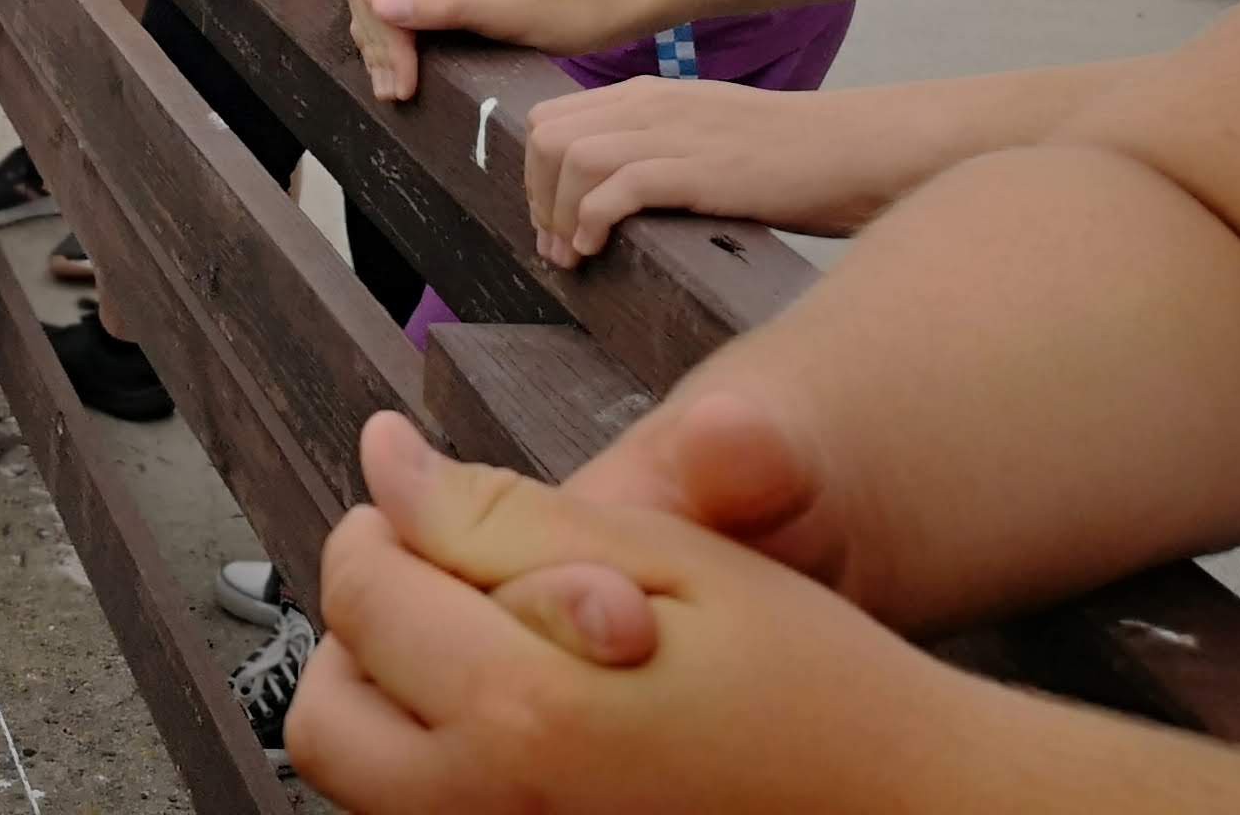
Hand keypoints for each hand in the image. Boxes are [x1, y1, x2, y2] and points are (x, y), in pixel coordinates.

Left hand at [288, 413, 974, 814]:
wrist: (910, 807)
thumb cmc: (811, 681)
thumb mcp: (666, 558)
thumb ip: (502, 514)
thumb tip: (382, 460)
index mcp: (524, 712)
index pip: (361, 599)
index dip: (377, 530)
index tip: (417, 507)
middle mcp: (500, 811)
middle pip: (328, 724)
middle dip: (361, 637)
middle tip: (439, 587)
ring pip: (369, 787)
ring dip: (396, 707)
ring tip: (494, 653)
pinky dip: (448, 768)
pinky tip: (530, 723)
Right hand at [339, 0, 656, 101]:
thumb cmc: (569, 7)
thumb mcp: (510, 14)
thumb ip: (444, 7)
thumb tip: (380, 5)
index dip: (382, 43)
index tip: (402, 89)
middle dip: (375, 42)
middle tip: (397, 92)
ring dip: (379, 40)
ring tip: (398, 84)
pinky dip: (391, 30)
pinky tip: (405, 61)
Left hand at [524, 81, 905, 269]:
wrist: (852, 149)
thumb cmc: (787, 154)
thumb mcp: (704, 132)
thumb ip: (657, 145)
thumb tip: (608, 190)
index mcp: (646, 96)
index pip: (550, 119)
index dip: (535, 173)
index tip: (550, 219)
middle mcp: (649, 106)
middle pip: (547, 137)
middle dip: (536, 195)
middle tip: (555, 245)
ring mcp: (673, 134)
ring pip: (571, 157)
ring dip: (557, 213)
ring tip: (571, 255)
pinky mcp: (698, 169)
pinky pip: (615, 186)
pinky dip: (590, 218)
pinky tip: (595, 247)